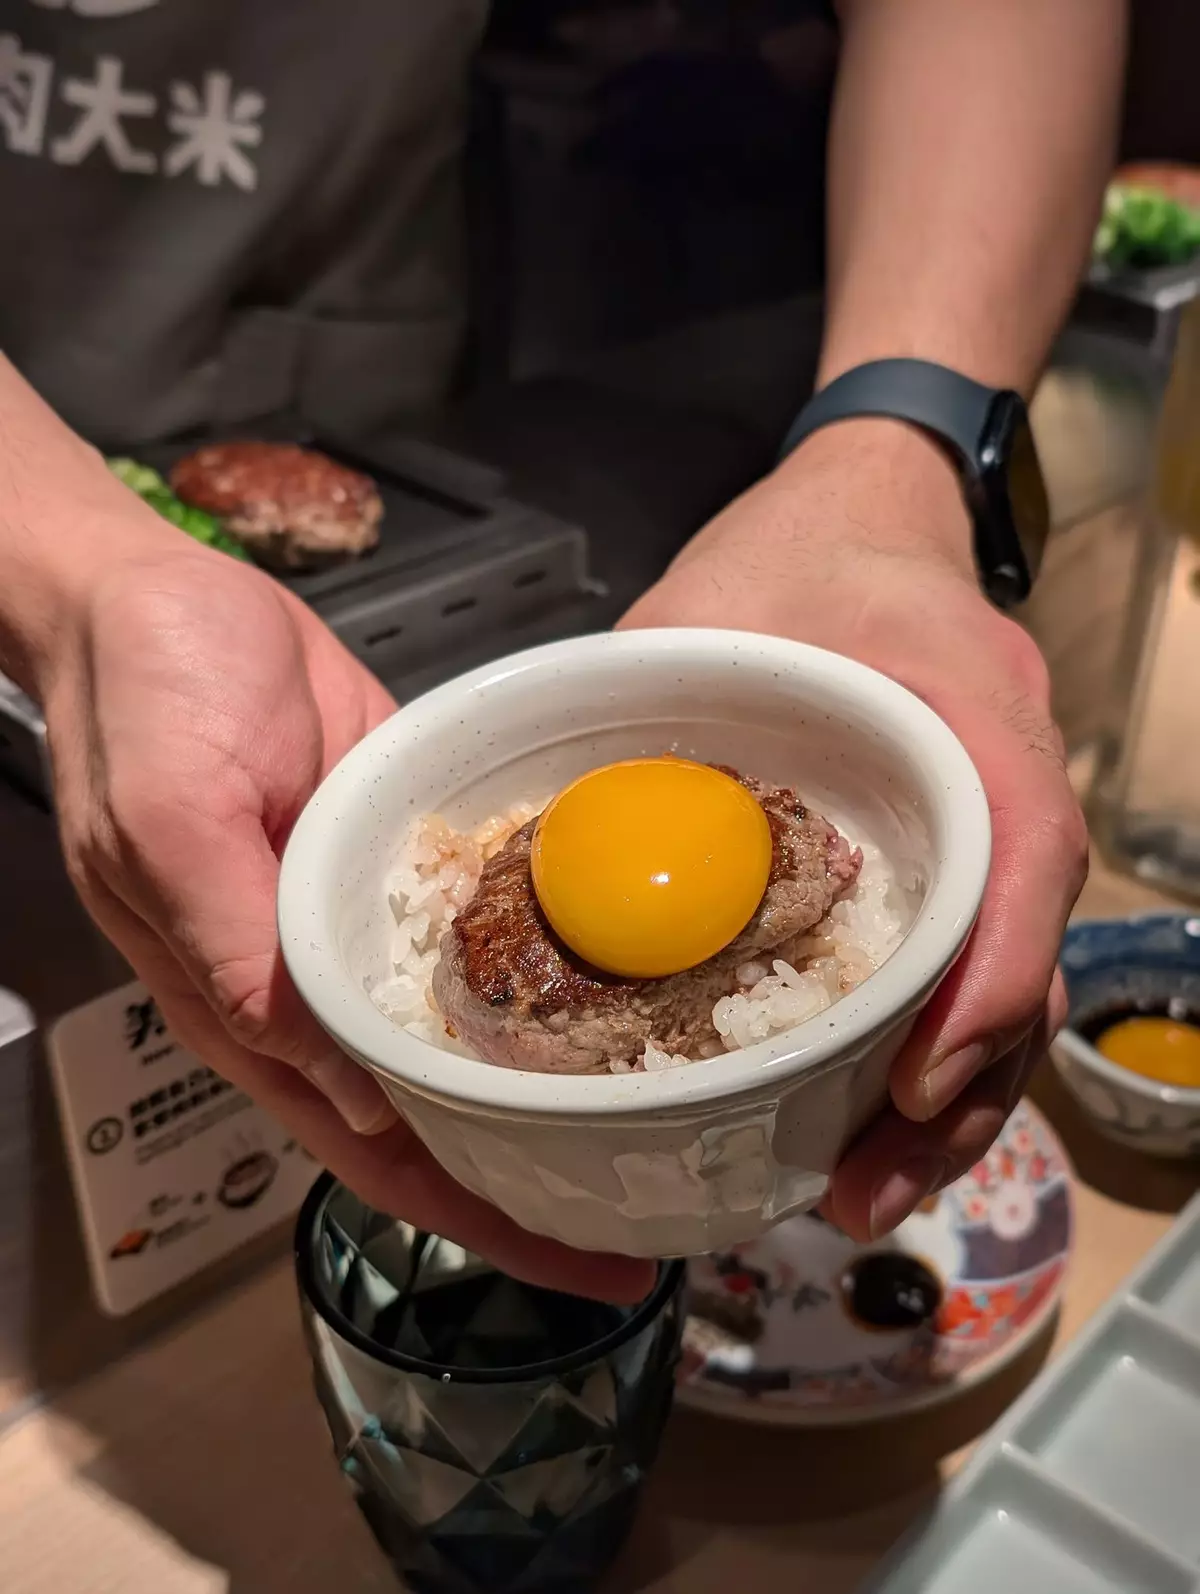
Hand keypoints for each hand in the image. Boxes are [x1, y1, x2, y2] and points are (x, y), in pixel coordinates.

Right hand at [37, 525, 652, 1300]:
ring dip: (545, 1089)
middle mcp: (314, 985)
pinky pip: (478, 933)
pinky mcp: (399, 854)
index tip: (575, 1253)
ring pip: (462, 1038)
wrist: (161, 595)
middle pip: (434, 1116)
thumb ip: (233, 950)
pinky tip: (607, 995)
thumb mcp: (169, 818)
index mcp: (249, 1004)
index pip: (369, 1147)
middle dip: (534, 1176)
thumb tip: (331, 1076)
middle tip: (650, 1214)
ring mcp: (364, 922)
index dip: (469, 1213)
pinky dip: (538, 974)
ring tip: (652, 1125)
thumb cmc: (144, 699)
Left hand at [621, 420, 1086, 1241]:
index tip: (918, 1071)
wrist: (868, 513)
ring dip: (941, 1108)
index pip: (1025, 847)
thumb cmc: (796, 552)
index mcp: (966, 707)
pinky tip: (856, 1123)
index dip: (989, 972)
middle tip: (862, 1188)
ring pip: (1001, 991)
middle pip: (1022, 962)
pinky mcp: (952, 866)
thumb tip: (546, 834)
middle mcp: (1003, 784)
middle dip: (956, 1093)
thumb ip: (640, 704)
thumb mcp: (705, 605)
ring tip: (856, 1192)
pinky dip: (920, 1058)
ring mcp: (990, 833)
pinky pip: (960, 973)